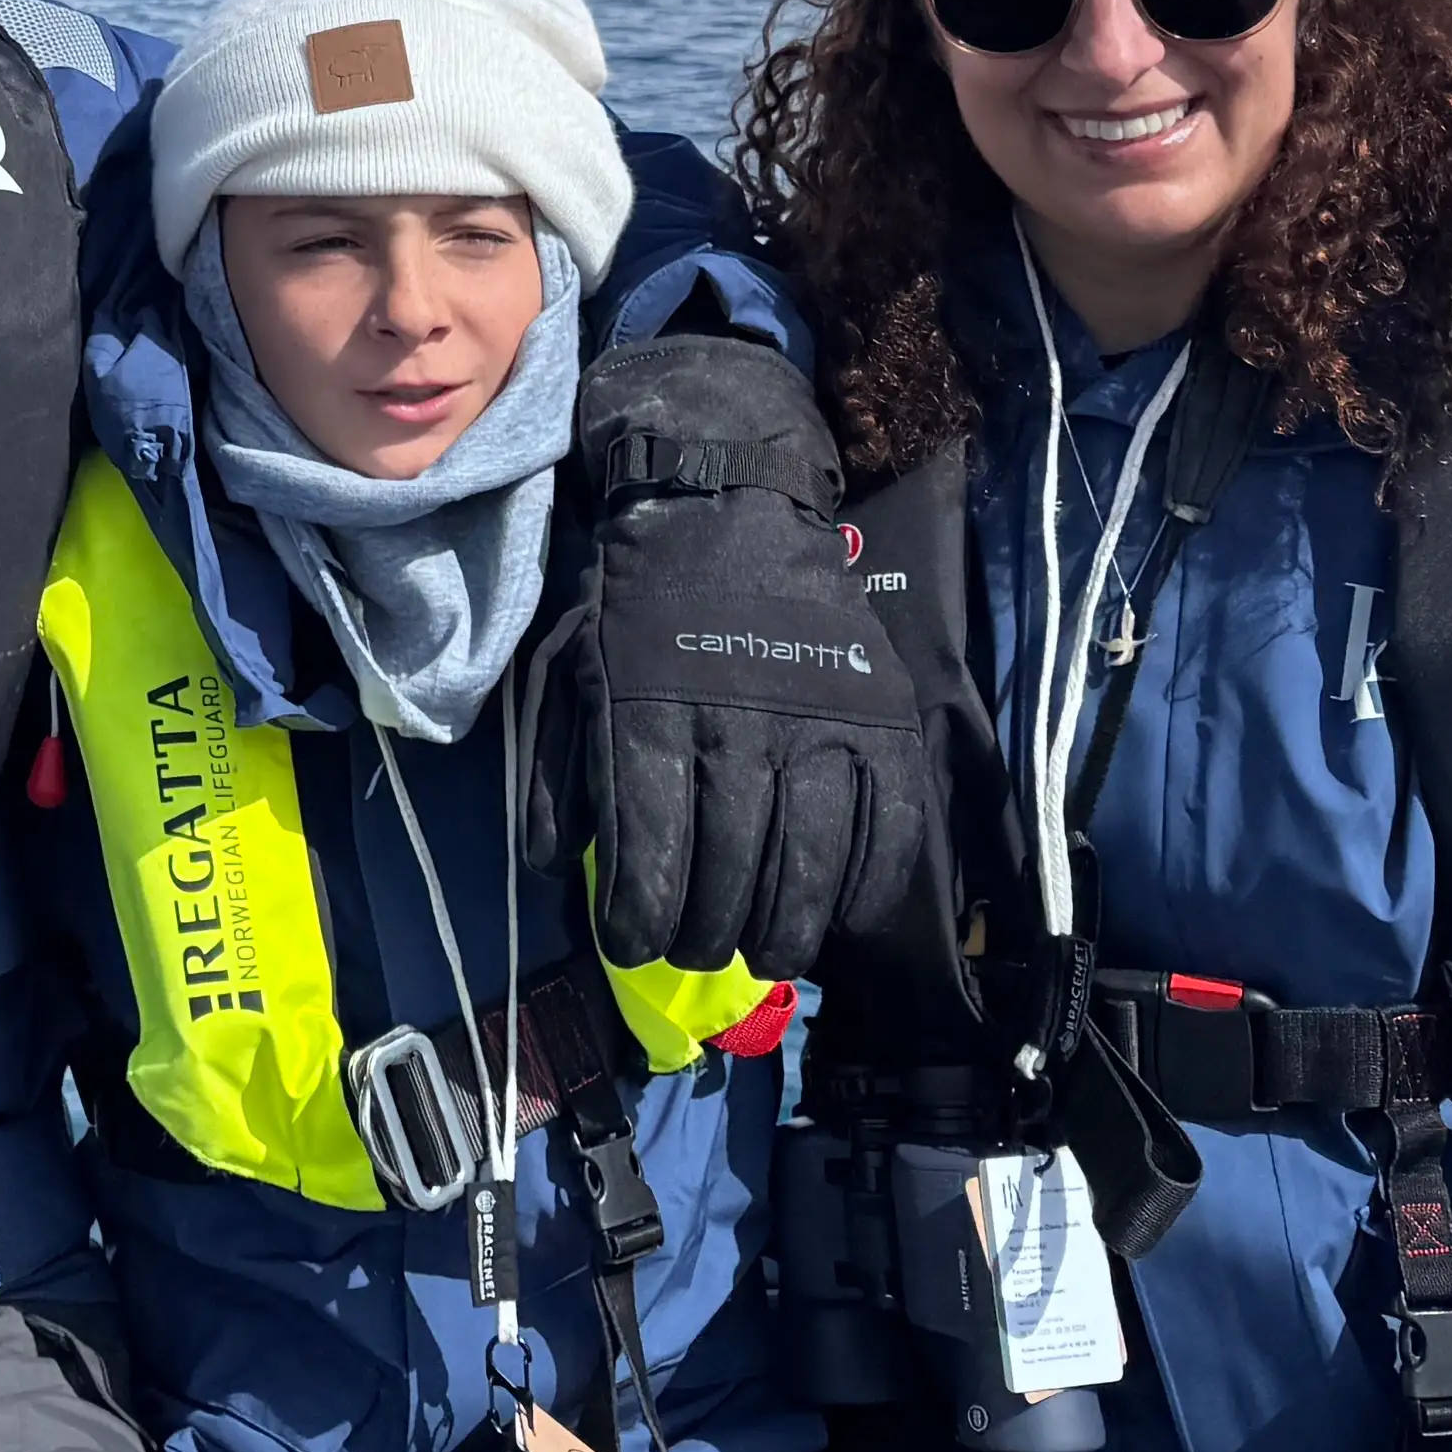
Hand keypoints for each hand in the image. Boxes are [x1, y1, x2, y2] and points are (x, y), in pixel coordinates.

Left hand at [563, 326, 936, 980]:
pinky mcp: (880, 714)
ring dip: (786, 927)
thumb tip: (560, 867)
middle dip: (706, 932)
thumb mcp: (571, 669)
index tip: (632, 946)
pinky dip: (870, 884)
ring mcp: (819, 718)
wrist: (727, 501)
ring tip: (766, 950)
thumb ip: (561, 770)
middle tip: (695, 950)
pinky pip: (891, 823)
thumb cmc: (639, 600)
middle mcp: (738, 721)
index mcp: (651, 710)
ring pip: (810, 861)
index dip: (640, 918)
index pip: (650, 846)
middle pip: (730, 868)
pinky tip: (842, 912)